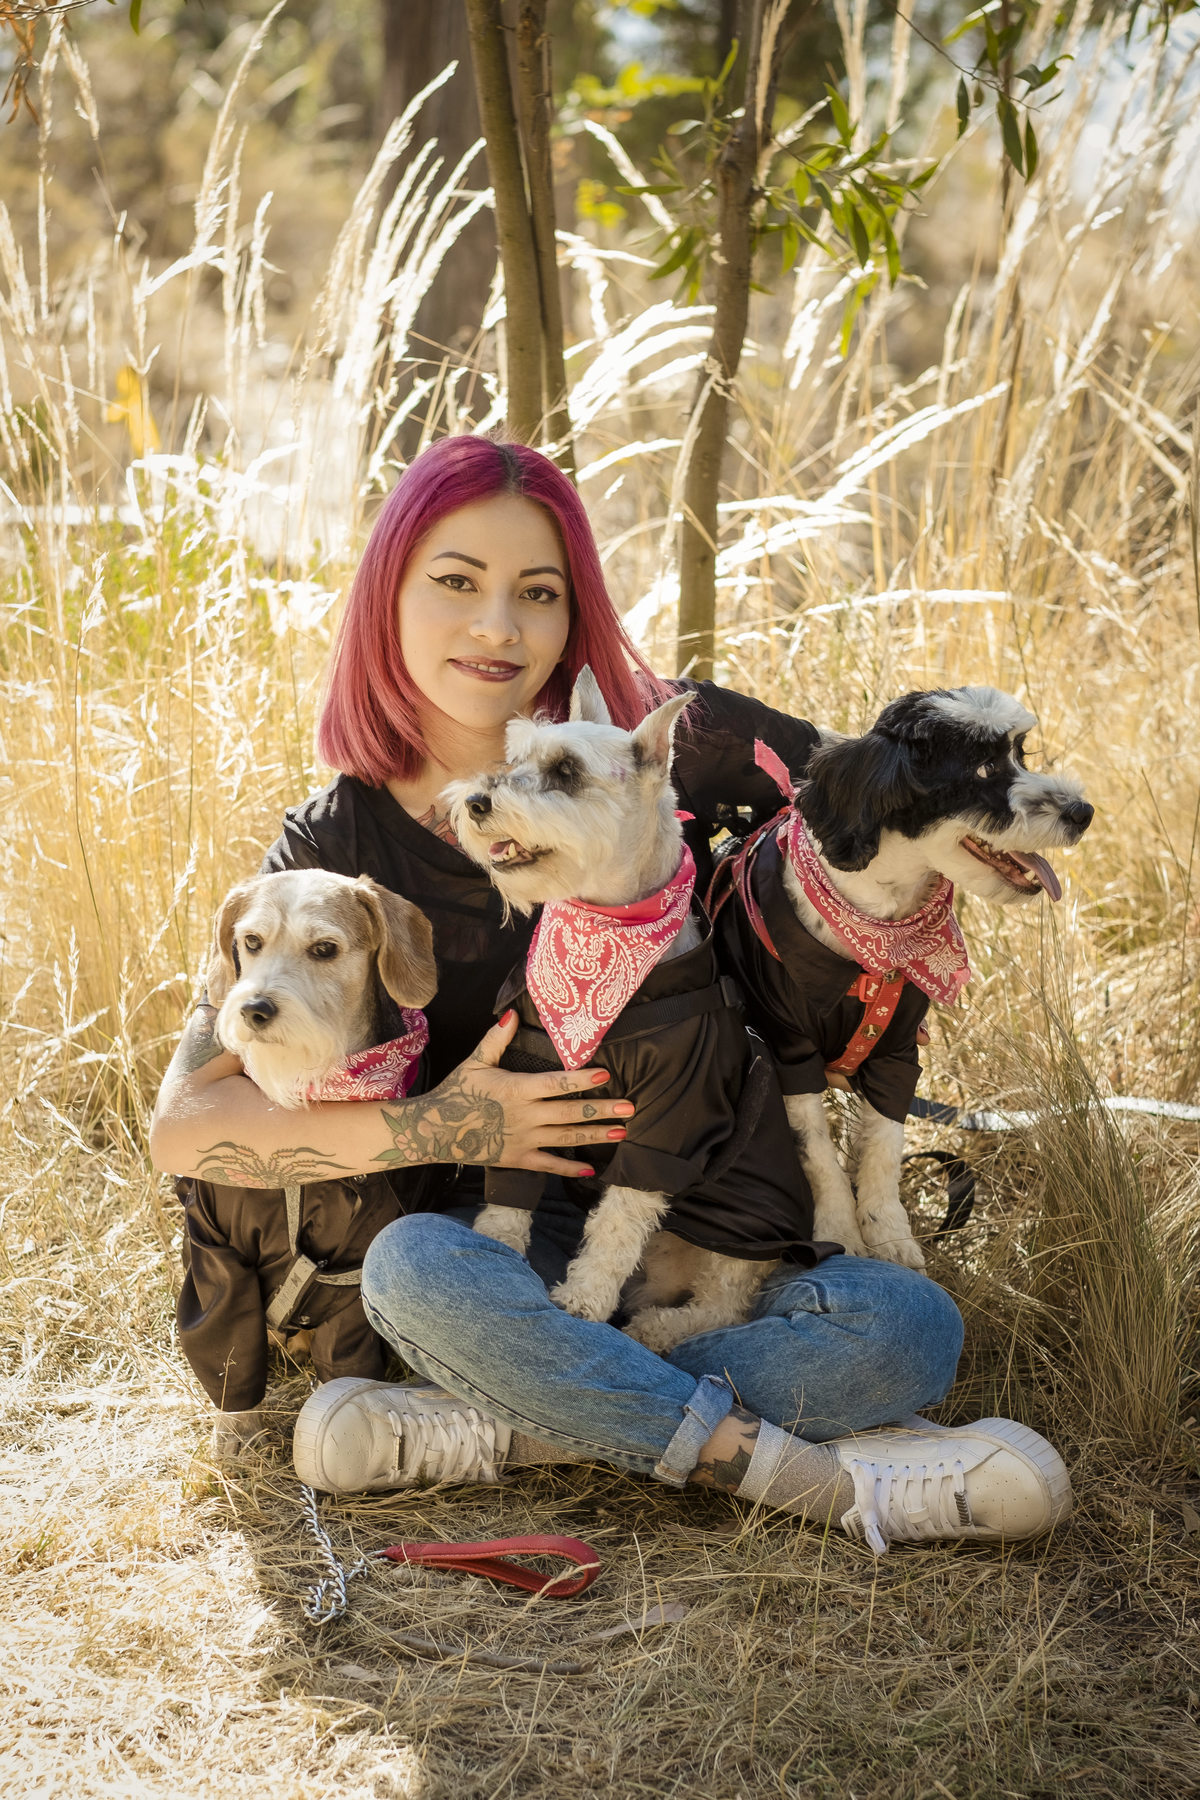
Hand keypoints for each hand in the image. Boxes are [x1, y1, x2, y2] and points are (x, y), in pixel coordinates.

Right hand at [397, 1012, 634, 1177]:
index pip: (556, 1083)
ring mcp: (524, 1139)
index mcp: (518, 1089)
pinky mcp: (518, 1159)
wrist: (435, 1129)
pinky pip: (549, 1165)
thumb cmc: (456, 1092)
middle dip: (601, 1110)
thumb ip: (497, 1039)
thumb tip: (512, 1013)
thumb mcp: (476, 1062)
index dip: (582, 1080)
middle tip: (629, 1107)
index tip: (605, 1076)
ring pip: (566, 1138)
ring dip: (595, 1135)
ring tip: (621, 1132)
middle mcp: (526, 1116)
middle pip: (570, 1113)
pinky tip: (591, 1168)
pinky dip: (570, 1168)